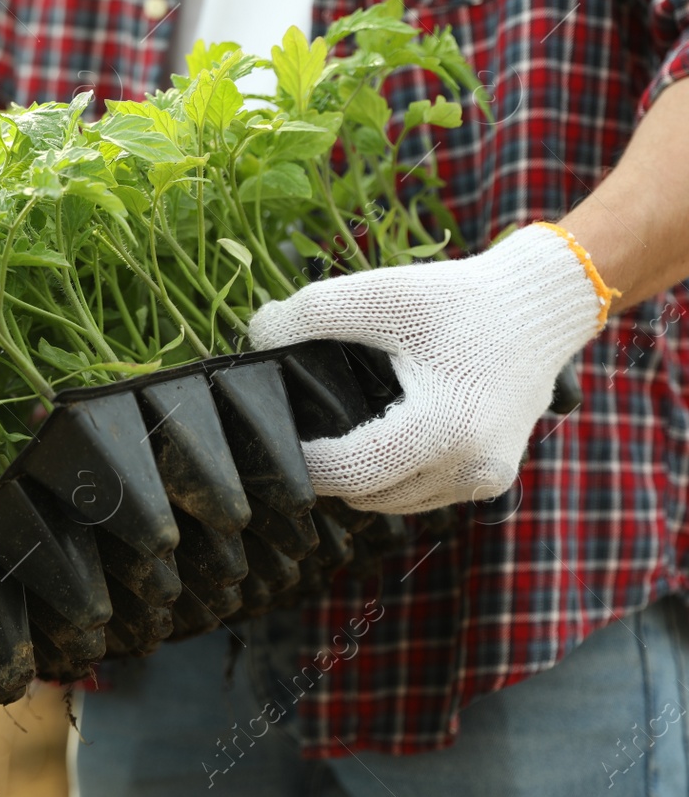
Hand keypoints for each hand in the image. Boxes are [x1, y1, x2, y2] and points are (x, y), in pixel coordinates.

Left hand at [248, 224, 614, 512]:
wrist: (541, 308)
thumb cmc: (459, 299)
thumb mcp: (380, 294)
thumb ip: (309, 314)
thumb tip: (255, 339)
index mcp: (443, 430)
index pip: (347, 474)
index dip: (301, 459)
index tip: (274, 429)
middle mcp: (470, 470)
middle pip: (364, 495)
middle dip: (326, 468)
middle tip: (301, 424)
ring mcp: (485, 482)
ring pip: (391, 502)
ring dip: (359, 476)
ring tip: (336, 428)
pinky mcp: (492, 479)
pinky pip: (420, 494)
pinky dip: (391, 475)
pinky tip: (377, 436)